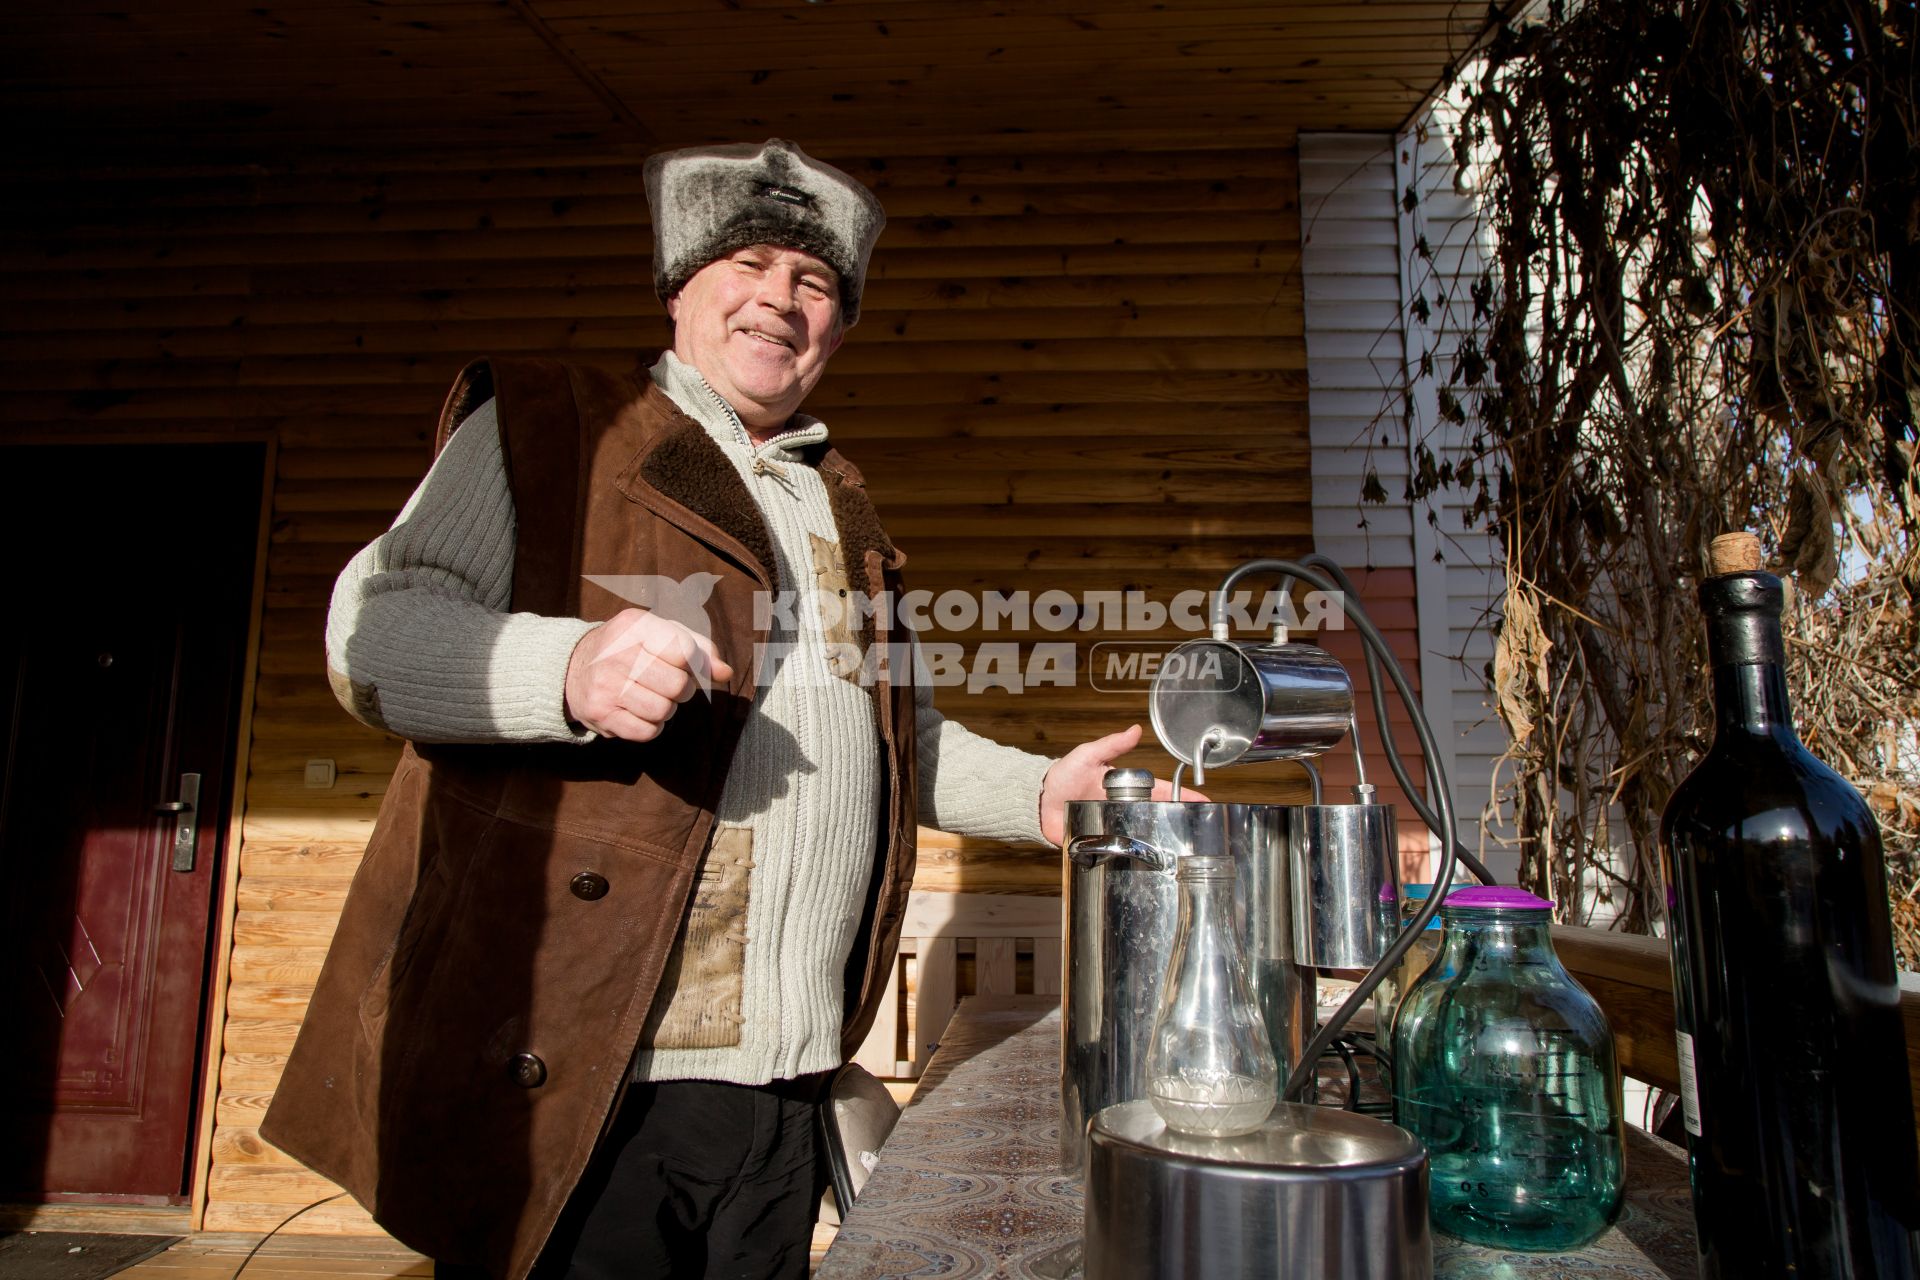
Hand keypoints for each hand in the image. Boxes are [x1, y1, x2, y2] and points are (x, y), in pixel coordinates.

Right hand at [565, 608, 733, 741]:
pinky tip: (640, 711)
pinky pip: (647, 731)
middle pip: (678, 685)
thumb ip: (698, 648)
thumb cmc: (630, 649)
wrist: (573, 668)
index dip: (695, 664)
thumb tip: (725, 672)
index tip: (685, 664)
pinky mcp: (600, 714)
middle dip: (682, 689)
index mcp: (634, 626)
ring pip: (664, 711)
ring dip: (666, 708)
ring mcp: (605, 686)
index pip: (685, 651)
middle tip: (668, 683)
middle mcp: (616, 654)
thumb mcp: (660, 634)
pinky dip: (652, 726)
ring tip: (652, 696)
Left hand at [1038, 724, 1198, 845]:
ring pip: (1143, 835)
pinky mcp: (1102, 843)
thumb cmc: (1061, 777)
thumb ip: (1111, 745)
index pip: (1159, 791)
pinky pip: (1122, 851)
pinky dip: (1134, 857)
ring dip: (1159, 840)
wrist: (1037, 803)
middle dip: (1177, 821)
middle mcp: (1122, 808)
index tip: (1202, 801)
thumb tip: (1135, 730)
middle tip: (1199, 829)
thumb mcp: (1087, 756)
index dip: (1181, 796)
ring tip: (1182, 848)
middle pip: (1157, 815)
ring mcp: (1114, 827)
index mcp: (1124, 787)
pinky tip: (1150, 864)